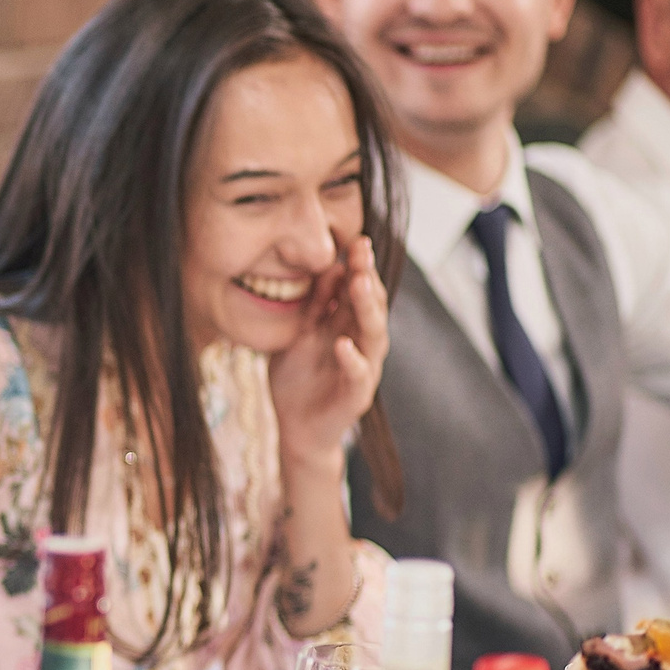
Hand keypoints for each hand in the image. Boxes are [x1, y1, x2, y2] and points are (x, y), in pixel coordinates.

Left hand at [266, 233, 386, 475]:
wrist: (296, 428)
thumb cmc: (299, 378)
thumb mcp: (300, 334)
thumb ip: (314, 305)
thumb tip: (328, 267)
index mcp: (347, 326)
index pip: (358, 291)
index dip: (359, 266)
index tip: (356, 240)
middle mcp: (361, 343)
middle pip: (370, 305)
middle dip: (367, 277)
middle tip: (362, 250)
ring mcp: (362, 369)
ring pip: (372, 335)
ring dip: (367, 308)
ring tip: (361, 283)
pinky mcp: (356, 396)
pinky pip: (358, 375)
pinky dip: (352, 360)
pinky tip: (344, 344)